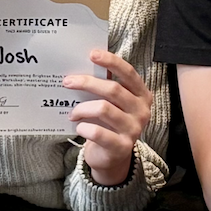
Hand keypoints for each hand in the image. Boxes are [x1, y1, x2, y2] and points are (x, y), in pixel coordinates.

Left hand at [63, 50, 152, 185]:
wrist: (112, 157)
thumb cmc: (109, 124)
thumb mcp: (112, 103)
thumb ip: (105, 87)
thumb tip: (84, 65)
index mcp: (142, 95)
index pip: (129, 73)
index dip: (111, 62)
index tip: (92, 54)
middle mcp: (142, 111)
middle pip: (113, 90)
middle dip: (87, 83)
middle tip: (68, 81)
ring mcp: (133, 130)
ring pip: (104, 109)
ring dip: (82, 108)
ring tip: (72, 112)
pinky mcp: (121, 147)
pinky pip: (97, 132)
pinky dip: (83, 127)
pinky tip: (79, 127)